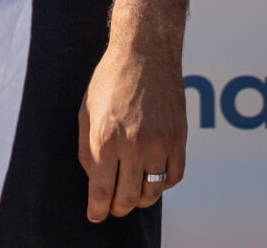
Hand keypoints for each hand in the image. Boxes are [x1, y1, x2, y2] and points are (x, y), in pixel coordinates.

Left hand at [79, 35, 184, 221]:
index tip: (96, 215)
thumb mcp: (87, 112)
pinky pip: (174, 177)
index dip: (97, 210)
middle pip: (127, 198)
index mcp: (106, 137)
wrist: (145, 51)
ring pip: (152, 192)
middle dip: (117, 208)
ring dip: (140, 198)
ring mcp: (160, 141)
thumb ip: (88, 150)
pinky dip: (163, 183)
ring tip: (132, 191)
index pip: (102, 191)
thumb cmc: (110, 79)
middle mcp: (134, 143)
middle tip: (113, 205)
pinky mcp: (179, 137)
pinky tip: (152, 175)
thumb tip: (95, 182)